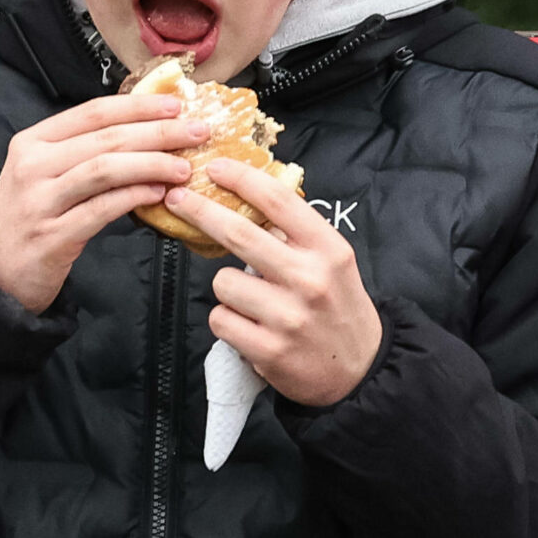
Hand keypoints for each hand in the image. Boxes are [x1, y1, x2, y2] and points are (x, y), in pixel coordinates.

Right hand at [0, 95, 203, 312]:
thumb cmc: (33, 215)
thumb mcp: (47, 173)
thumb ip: (86, 151)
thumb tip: (150, 130)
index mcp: (33, 141)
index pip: (93, 113)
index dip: (138, 107)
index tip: (176, 106)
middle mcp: (32, 165)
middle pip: (105, 139)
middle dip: (157, 133)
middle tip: (197, 133)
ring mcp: (40, 201)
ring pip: (105, 170)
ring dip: (152, 165)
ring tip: (183, 168)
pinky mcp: (53, 235)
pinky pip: (102, 209)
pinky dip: (135, 198)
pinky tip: (160, 195)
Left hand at [167, 160, 383, 407]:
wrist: (360, 369)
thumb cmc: (339, 307)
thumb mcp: (334, 262)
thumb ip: (298, 235)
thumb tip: (246, 197)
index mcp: (328, 250)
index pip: (280, 202)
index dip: (242, 178)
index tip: (216, 167)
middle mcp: (310, 279)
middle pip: (239, 234)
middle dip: (200, 211)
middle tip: (177, 198)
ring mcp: (289, 316)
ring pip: (223, 282)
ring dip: (229, 289)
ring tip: (253, 303)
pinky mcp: (269, 350)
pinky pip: (221, 319)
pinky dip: (229, 321)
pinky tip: (251, 328)